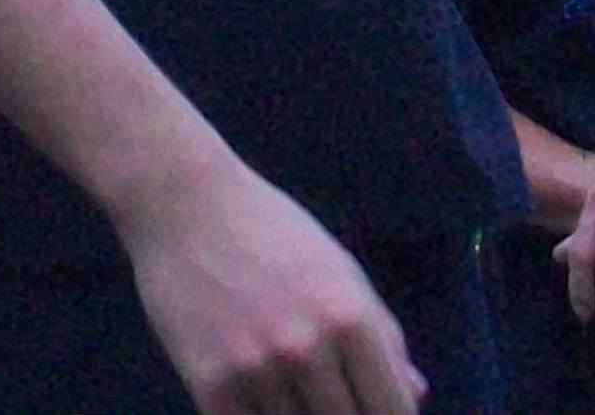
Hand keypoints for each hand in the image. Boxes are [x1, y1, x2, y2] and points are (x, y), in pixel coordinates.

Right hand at [116, 161, 421, 414]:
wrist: (180, 202)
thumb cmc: (270, 230)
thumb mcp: (340, 271)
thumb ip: (383, 335)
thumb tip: (414, 395)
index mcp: (350, 320)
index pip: (394, 411)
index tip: (369, 406)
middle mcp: (306, 349)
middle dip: (342, 414)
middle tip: (325, 395)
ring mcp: (255, 367)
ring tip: (286, 387)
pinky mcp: (208, 379)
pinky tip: (255, 396)